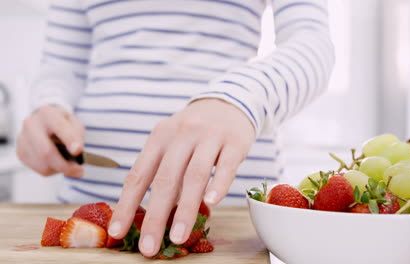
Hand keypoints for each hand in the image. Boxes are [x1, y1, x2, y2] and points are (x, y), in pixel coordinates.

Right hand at [16, 105, 83, 176]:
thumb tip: (76, 152)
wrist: (44, 122)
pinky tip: (57, 163)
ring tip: (70, 165)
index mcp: (47, 113)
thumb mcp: (74, 123)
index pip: (59, 127)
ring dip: (61, 169)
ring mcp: (22, 139)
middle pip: (47, 152)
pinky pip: (39, 169)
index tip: (77, 151)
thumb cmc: (63, 124)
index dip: (69, 140)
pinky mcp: (20, 152)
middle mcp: (31, 124)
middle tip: (80, 171)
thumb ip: (77, 135)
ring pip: (43, 164)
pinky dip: (53, 170)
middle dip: (65, 165)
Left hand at [109, 98, 254, 256]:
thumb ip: (163, 172)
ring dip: (184, 209)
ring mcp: (209, 137)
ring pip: (194, 175)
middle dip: (155, 217)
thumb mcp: (172, 142)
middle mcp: (181, 135)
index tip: (117, 232)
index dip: (126, 205)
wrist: (228, 103)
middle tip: (149, 247)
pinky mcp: (234, 141)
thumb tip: (154, 215)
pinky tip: (211, 203)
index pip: (138, 175)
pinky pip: (225, 166)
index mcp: (159, 138)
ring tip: (178, 237)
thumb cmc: (195, 131)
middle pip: (165, 179)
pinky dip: (218, 185)